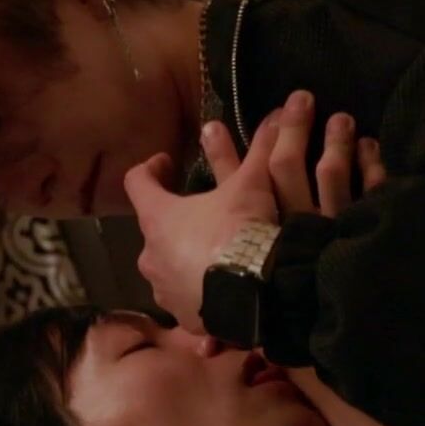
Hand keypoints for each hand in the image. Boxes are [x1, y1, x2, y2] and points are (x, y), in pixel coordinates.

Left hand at [124, 90, 386, 333]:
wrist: (256, 295)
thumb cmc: (242, 232)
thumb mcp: (252, 186)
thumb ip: (261, 149)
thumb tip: (286, 105)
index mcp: (158, 217)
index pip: (138, 182)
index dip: (151, 168)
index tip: (168, 163)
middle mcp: (151, 256)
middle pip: (155, 231)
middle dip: (176, 223)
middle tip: (204, 217)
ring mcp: (166, 292)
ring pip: (169, 271)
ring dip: (187, 262)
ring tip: (217, 261)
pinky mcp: (186, 320)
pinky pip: (190, 305)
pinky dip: (203, 297)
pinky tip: (226, 297)